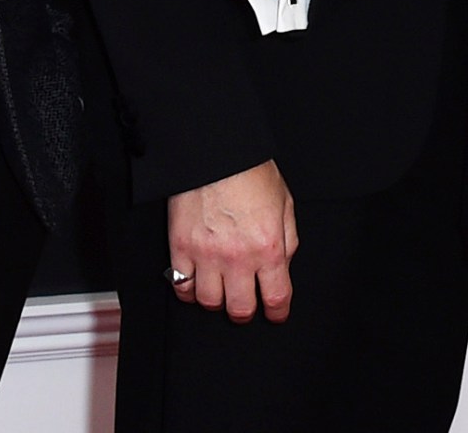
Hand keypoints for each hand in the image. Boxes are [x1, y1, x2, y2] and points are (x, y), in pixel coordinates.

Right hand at [168, 161, 297, 323]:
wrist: (216, 152)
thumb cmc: (251, 172)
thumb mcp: (285, 205)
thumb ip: (287, 241)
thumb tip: (282, 269)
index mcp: (268, 246)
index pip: (276, 297)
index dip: (277, 313)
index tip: (276, 314)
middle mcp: (238, 256)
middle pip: (240, 308)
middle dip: (246, 313)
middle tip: (247, 306)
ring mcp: (206, 255)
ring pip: (209, 302)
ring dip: (217, 302)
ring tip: (221, 292)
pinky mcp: (180, 247)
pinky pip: (181, 286)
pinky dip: (189, 291)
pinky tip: (196, 283)